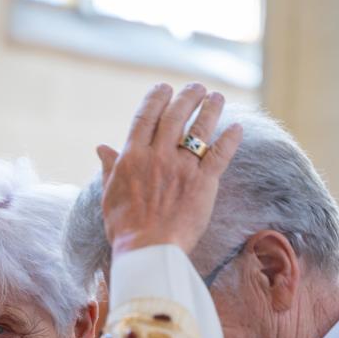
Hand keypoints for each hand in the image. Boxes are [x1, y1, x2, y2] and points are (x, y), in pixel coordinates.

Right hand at [98, 83, 241, 256]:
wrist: (147, 249)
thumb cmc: (125, 227)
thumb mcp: (109, 194)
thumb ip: (109, 167)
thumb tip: (101, 148)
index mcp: (133, 156)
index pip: (146, 116)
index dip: (156, 98)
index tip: (164, 88)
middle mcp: (158, 156)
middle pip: (176, 116)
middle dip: (188, 97)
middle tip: (196, 88)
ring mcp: (182, 168)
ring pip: (200, 129)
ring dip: (211, 109)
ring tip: (217, 97)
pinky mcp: (203, 183)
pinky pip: (220, 154)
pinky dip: (230, 139)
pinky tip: (237, 128)